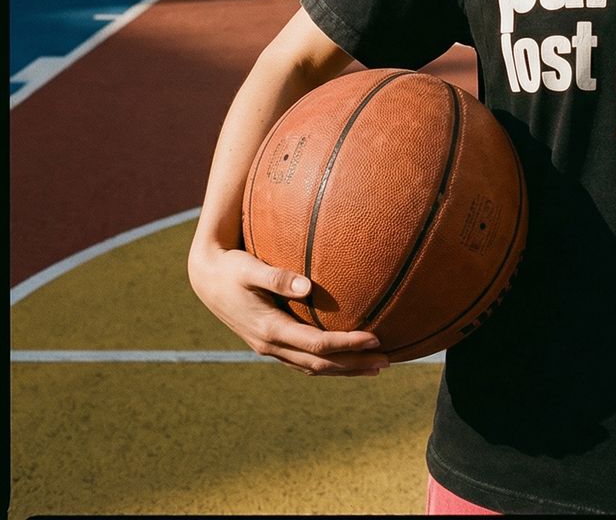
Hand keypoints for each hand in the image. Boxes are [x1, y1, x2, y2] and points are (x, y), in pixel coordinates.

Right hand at [188, 245, 389, 375]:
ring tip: (375, 366)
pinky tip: (345, 357)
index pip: (317, 345)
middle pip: (319, 364)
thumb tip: (308, 286)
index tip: (375, 339)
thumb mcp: (250, 268)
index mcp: (270, 330)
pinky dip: (327, 362)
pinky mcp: (271, 341)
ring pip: (312, 367)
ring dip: (344, 369)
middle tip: (388, 362)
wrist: (206, 279)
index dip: (347, 345)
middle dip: (354, 365)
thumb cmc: (231, 268)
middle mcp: (271, 345)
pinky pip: (304, 359)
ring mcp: (270, 347)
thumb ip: (277, 277)